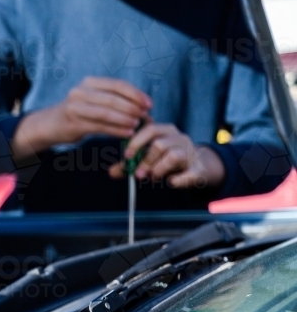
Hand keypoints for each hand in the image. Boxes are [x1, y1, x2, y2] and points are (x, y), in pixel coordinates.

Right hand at [13, 77, 151, 158]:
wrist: (49, 124)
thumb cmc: (77, 112)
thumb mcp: (92, 99)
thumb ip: (112, 99)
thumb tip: (141, 106)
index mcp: (90, 82)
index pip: (118, 85)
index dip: (136, 94)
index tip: (149, 104)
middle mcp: (81, 92)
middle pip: (113, 99)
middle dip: (133, 108)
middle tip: (146, 117)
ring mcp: (76, 108)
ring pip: (107, 113)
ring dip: (125, 120)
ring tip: (138, 125)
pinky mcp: (74, 124)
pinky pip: (100, 127)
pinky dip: (116, 130)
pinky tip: (127, 133)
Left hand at [109, 122, 225, 188]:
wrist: (197, 167)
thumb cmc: (166, 160)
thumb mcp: (147, 159)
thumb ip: (130, 164)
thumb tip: (111, 172)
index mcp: (166, 131)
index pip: (150, 129)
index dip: (136, 142)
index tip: (126, 156)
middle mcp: (180, 138)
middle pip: (160, 144)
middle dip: (145, 161)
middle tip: (138, 175)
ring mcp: (191, 153)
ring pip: (173, 156)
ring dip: (158, 169)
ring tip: (154, 177)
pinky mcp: (198, 169)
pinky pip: (190, 174)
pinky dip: (179, 180)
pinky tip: (172, 182)